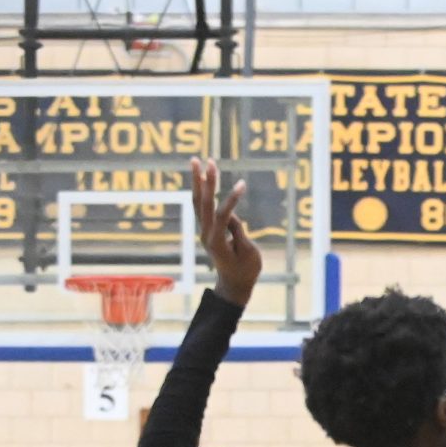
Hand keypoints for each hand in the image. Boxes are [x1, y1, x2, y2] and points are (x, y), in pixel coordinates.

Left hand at [189, 158, 260, 305]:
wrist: (234, 285)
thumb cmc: (246, 271)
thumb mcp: (249, 253)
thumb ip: (238, 232)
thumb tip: (229, 214)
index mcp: (217, 241)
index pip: (222, 215)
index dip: (232, 199)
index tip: (243, 184)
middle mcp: (206, 234)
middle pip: (203, 203)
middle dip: (206, 181)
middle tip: (209, 161)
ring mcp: (204, 231)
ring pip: (198, 202)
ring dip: (197, 181)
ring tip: (196, 161)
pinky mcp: (207, 230)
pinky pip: (202, 207)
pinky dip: (201, 191)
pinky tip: (202, 178)